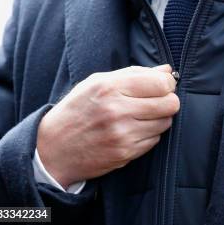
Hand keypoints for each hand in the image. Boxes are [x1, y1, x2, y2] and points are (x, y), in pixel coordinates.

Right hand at [37, 64, 178, 187]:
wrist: (54, 148)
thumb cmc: (78, 109)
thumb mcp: (99, 82)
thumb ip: (135, 73)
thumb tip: (168, 70)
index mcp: (110, 87)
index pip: (160, 83)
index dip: (168, 83)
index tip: (164, 84)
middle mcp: (117, 111)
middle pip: (169, 104)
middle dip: (168, 100)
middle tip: (158, 100)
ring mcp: (122, 135)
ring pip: (165, 122)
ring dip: (159, 118)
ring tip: (142, 115)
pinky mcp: (125, 154)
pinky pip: (154, 140)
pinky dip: (149, 134)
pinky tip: (133, 129)